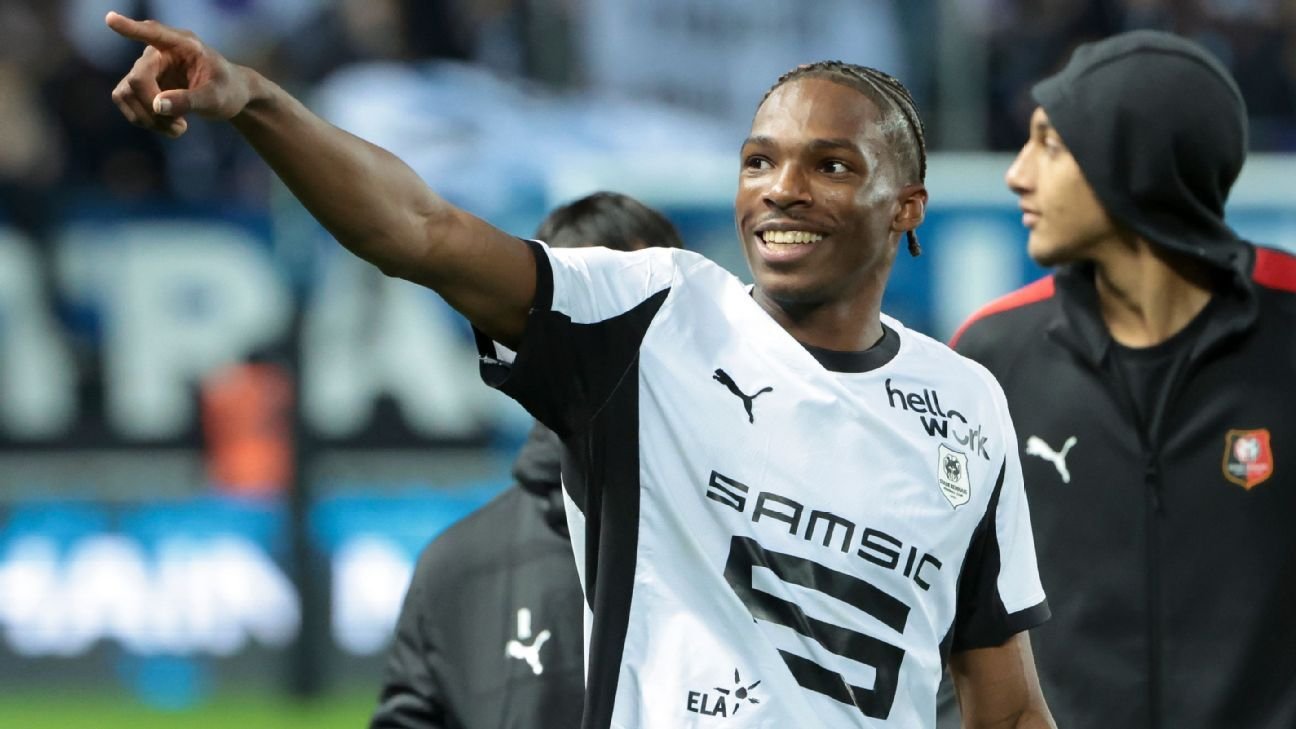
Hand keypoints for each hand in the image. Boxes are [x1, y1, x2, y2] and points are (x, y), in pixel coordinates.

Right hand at [105, 11, 253, 137]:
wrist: (229, 95)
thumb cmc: (227, 89)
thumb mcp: (216, 98)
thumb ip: (189, 100)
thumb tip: (157, 105)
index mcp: (182, 44)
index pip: (153, 33)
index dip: (130, 28)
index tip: (111, 19)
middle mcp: (158, 52)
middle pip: (137, 80)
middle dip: (153, 109)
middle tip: (182, 129)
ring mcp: (146, 68)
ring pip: (126, 94)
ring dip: (148, 119)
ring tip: (179, 129)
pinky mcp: (139, 85)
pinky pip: (126, 103)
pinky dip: (145, 120)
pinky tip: (168, 126)